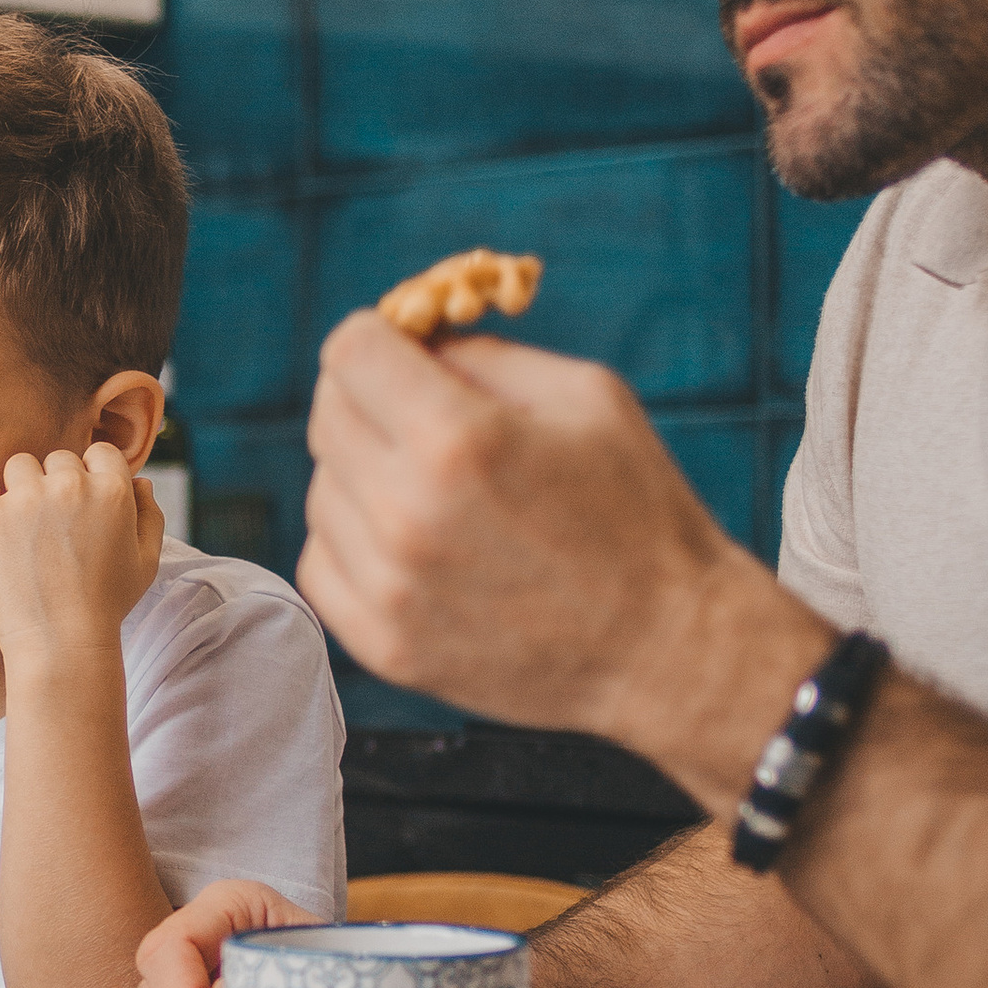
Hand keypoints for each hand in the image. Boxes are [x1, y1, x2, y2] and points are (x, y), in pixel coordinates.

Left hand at [0, 444, 164, 676]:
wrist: (60, 643)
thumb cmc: (106, 606)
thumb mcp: (146, 562)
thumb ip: (150, 515)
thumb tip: (139, 481)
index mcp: (113, 491)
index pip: (99, 452)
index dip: (91, 475)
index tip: (81, 506)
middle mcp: (71, 486)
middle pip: (58, 459)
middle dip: (56, 485)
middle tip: (52, 528)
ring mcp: (27, 499)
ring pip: (19, 466)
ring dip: (21, 488)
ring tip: (23, 528)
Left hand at [297, 313, 748, 747]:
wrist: (665, 649)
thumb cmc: (638, 512)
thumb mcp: (583, 396)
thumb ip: (480, 355)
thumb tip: (408, 340)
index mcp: (459, 439)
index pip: (350, 350)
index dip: (378, 338)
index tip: (403, 353)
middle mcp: (407, 513)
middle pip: (329, 415)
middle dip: (371, 399)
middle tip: (423, 417)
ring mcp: (389, 588)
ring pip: (324, 490)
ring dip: (364, 476)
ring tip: (438, 494)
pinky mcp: (383, 645)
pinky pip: (321, 563)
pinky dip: (356, 545)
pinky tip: (416, 546)